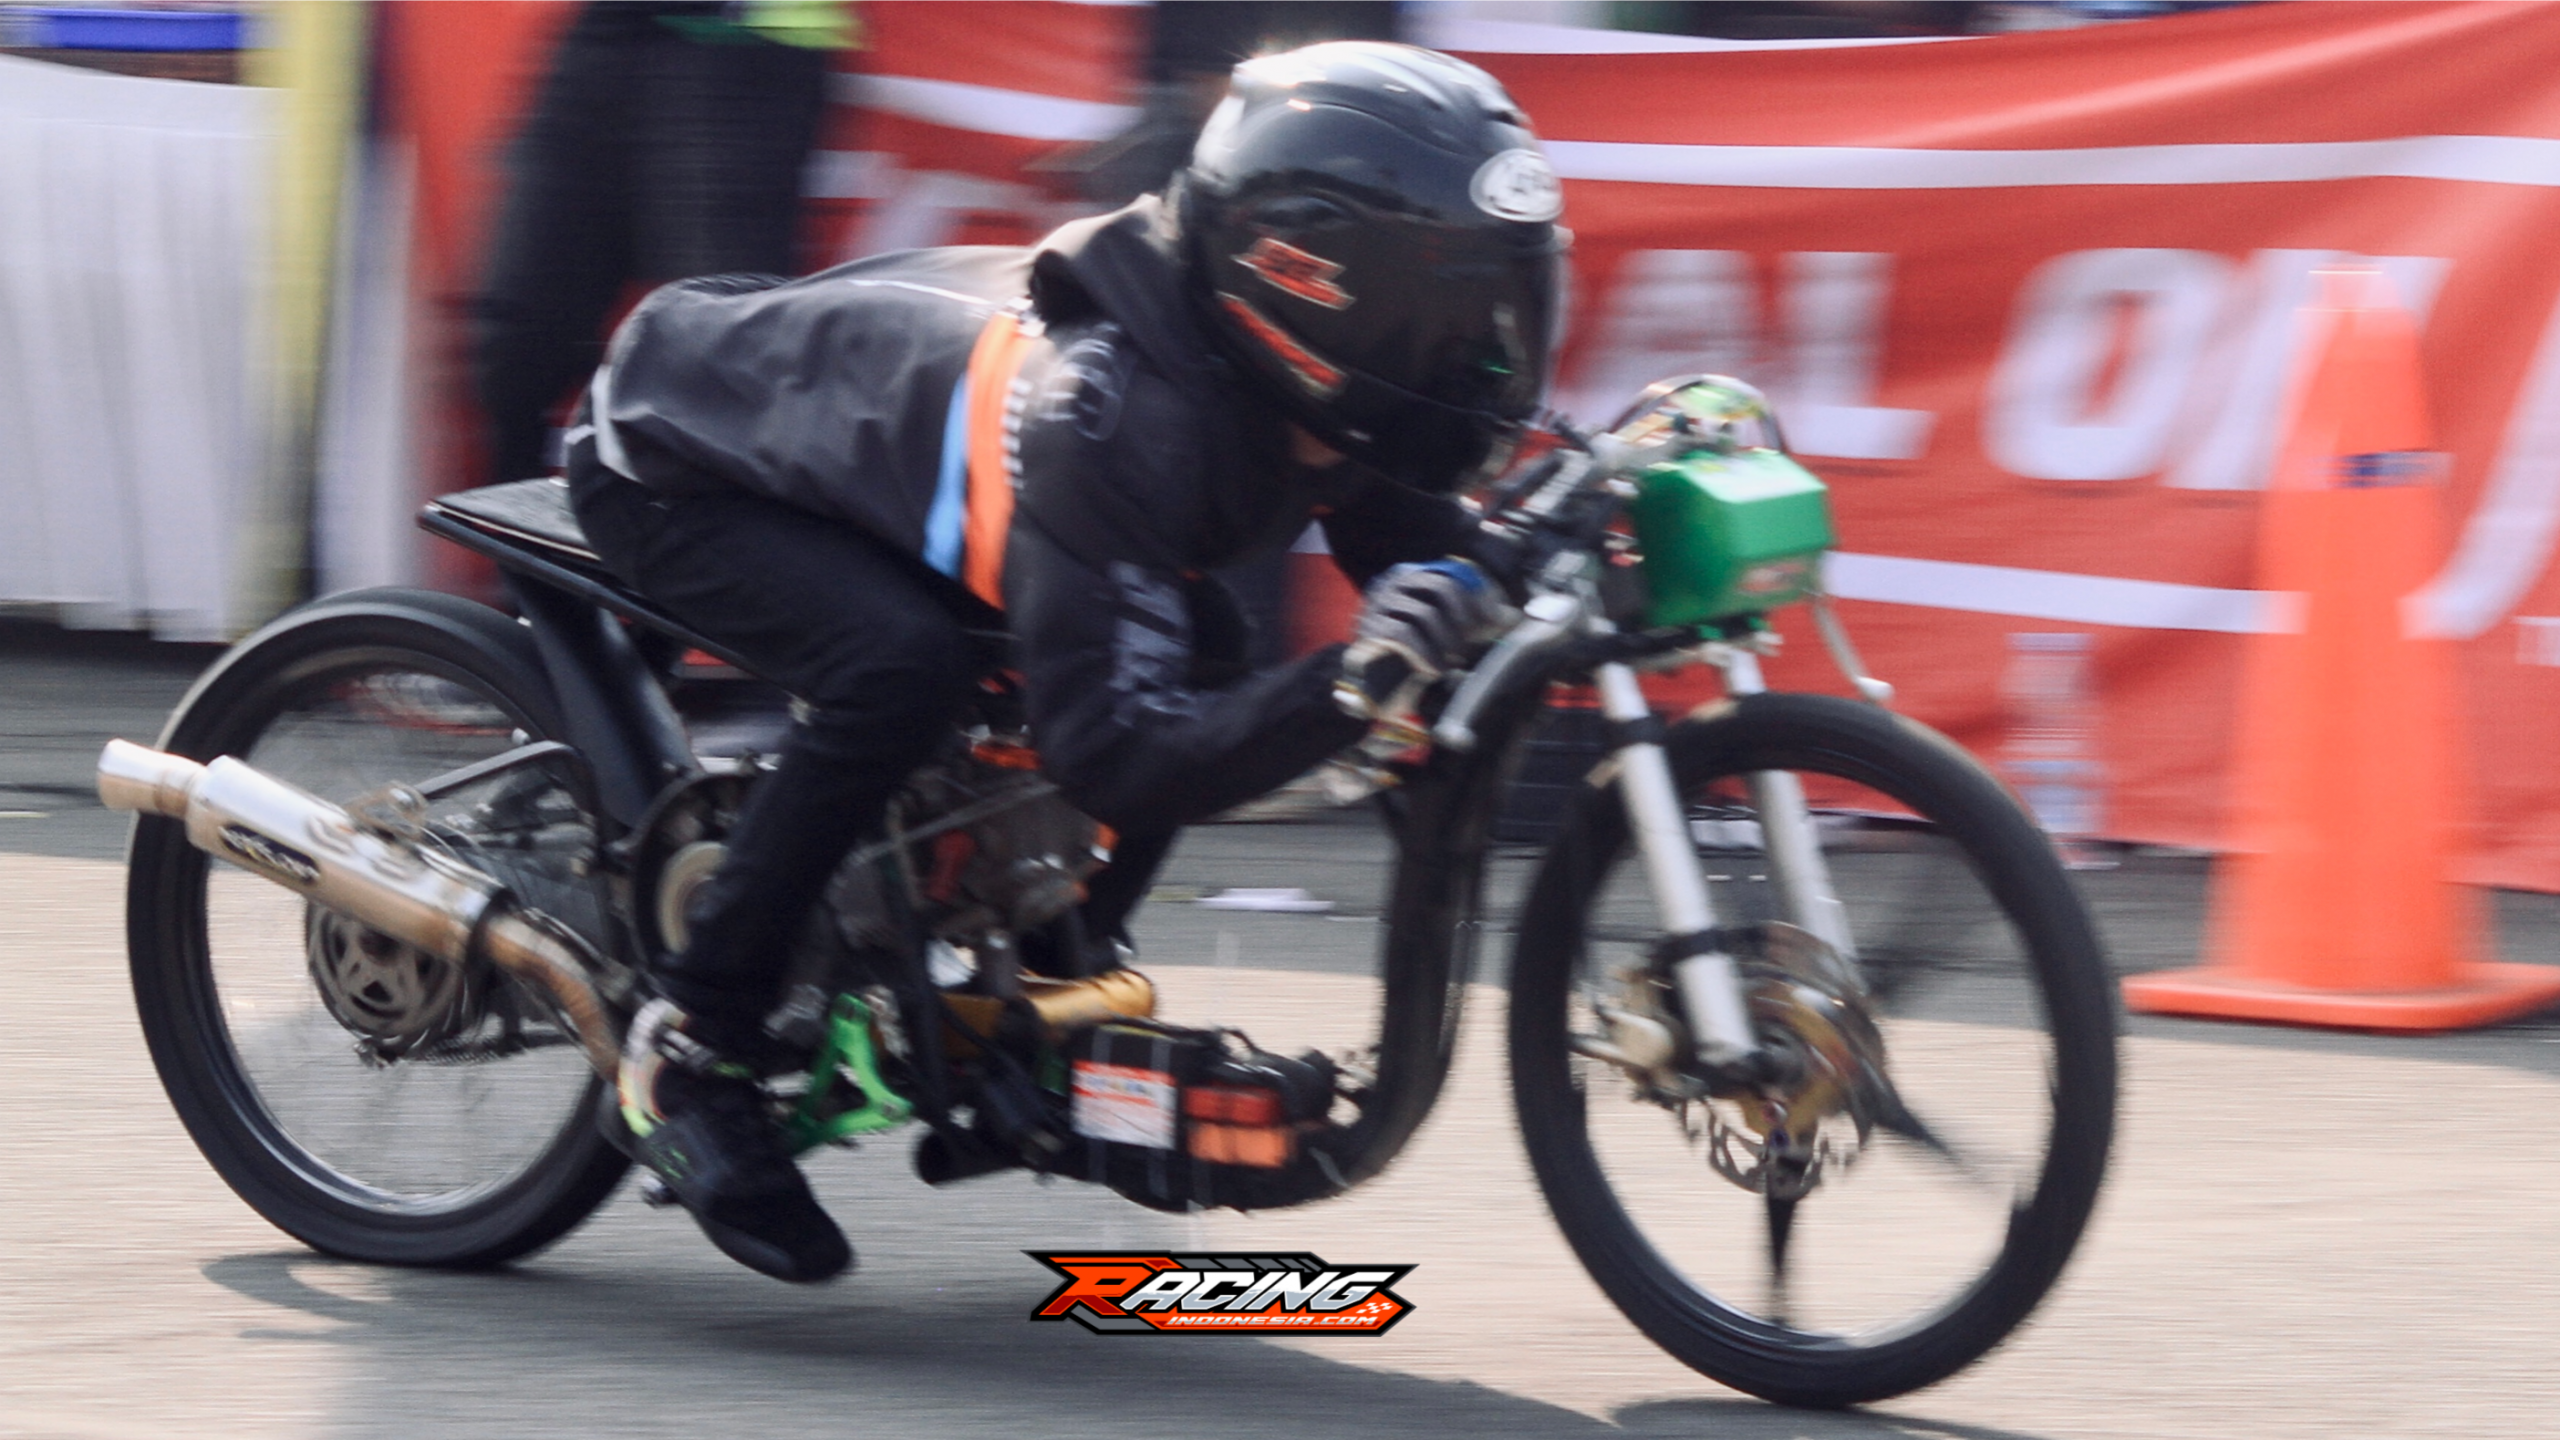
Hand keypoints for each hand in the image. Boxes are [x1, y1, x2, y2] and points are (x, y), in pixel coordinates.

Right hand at [1335, 559, 1500, 719]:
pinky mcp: (1369, 629)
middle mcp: (1394, 582)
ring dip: (1446, 642)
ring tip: (1452, 662)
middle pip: (1442, 587)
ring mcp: (1378, 604)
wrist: (1372, 683)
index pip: (1453, 575)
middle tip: (1471, 644)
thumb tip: (1512, 617)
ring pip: (1425, 613)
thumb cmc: (1413, 653)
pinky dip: (1425, 654)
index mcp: (1414, 575)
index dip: (1477, 598)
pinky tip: (1434, 670)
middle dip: (1463, 618)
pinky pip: (1404, 634)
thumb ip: (1472, 621)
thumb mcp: (1445, 631)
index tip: (1494, 623)